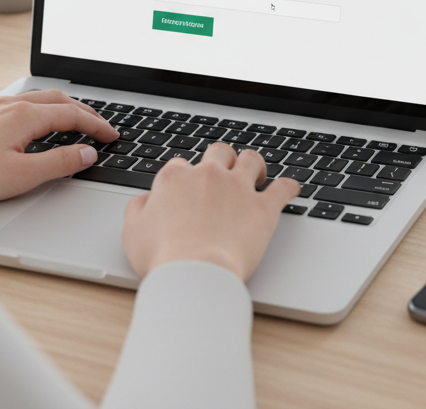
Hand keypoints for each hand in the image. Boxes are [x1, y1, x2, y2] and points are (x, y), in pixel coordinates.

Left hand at [0, 90, 118, 204]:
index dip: (97, 126)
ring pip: (39, 98)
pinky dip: (41, 108)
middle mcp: (12, 104)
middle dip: (85, 112)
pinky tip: (35, 120)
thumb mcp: (21, 176)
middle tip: (100, 126)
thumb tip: (88, 153)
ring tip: (74, 119)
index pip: (74, 116)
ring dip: (63, 107)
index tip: (112, 136)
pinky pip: (21, 102)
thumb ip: (60, 163)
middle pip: (60, 100)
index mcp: (26, 116)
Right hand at [122, 142, 300, 280]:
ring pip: (251, 159)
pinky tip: (292, 189)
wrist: (195, 272)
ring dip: (254, 164)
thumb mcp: (133, 231)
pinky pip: (283, 188)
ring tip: (257, 173)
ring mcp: (238, 188)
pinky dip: (289, 187)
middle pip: (218, 153)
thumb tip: (145, 199)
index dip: (186, 177)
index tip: (189, 189)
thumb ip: (138, 208)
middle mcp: (209, 175)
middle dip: (222, 160)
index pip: (182, 166)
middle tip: (225, 173)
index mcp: (176, 178)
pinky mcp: (263, 207)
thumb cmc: (163, 257)